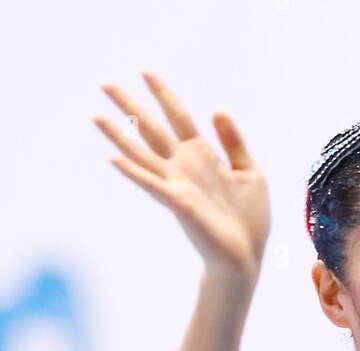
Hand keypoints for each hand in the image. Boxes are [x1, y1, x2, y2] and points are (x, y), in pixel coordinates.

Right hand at [93, 70, 270, 280]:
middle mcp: (184, 167)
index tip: (145, 71)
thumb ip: (233, 142)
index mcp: (203, 156)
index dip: (163, 93)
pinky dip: (133, 172)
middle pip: (152, 129)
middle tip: (104, 83)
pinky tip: (113, 158)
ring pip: (142, 154)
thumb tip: (217, 109)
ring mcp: (178, 185)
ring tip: (96, 116)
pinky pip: (151, 185)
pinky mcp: (178, 204)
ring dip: (118, 135)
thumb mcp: (250, 172)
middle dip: (130, 106)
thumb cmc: (250, 220)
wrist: (247, 257)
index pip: (178, 117)